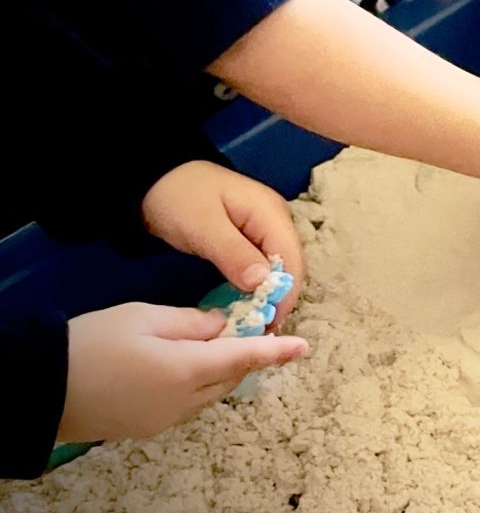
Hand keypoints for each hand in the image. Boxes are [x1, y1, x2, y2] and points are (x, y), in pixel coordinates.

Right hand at [58, 303, 308, 444]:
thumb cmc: (91, 345)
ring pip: (211, 393)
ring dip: (222, 371)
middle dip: (246, 356)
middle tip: (249, 330)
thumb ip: (192, 322)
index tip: (304, 348)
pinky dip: (198, 385)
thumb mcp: (144, 318)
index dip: (276, 352)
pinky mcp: (147, 429)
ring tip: (217, 346)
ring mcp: (165, 420)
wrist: (39, 391)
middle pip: (231, 377)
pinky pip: (188, 405)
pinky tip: (185, 368)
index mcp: (187, 370)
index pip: (245, 358)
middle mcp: (183, 402)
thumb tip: (223, 328)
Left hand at [142, 162, 307, 316]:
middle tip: (259, 331)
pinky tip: (247, 304)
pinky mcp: (249, 238)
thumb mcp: (203, 227)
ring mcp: (264, 228)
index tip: (269, 325)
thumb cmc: (178, 199)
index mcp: (269, 212)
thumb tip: (263, 283)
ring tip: (254, 324)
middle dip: (280, 298)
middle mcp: (275, 220)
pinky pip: (262, 266)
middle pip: (290, 264)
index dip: (285, 292)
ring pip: (278, 268)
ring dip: (269, 295)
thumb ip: (233, 253)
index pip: (292, 257)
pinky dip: (257, 287)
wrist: (154, 181)